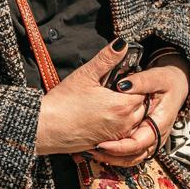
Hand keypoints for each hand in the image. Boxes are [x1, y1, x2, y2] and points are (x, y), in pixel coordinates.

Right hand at [34, 43, 151, 154]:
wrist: (46, 128)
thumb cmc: (63, 102)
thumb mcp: (85, 75)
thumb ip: (107, 58)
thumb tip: (122, 44)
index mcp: (122, 104)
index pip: (143, 90)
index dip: (135, 83)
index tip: (124, 79)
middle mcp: (125, 122)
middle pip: (143, 107)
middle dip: (134, 97)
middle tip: (119, 89)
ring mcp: (117, 136)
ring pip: (136, 122)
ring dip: (131, 112)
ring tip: (113, 103)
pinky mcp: (109, 144)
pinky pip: (126, 135)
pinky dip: (122, 126)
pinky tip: (106, 118)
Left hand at [88, 58, 189, 166]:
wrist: (176, 85)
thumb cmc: (167, 81)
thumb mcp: (156, 77)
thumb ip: (141, 81)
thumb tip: (122, 85)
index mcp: (160, 122)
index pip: (139, 143)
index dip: (120, 147)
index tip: (101, 145)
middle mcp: (157, 135)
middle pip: (135, 155)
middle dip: (113, 156)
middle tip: (92, 150)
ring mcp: (152, 138)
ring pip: (133, 157)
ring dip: (113, 158)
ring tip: (93, 152)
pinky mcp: (145, 137)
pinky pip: (132, 151)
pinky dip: (117, 153)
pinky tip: (101, 148)